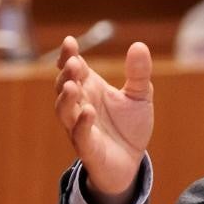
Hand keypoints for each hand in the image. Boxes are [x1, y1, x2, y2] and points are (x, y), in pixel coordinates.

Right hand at [54, 36, 153, 203]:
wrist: (132, 162)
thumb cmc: (129, 127)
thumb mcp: (139, 97)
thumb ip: (138, 73)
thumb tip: (139, 45)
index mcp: (89, 88)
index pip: (73, 69)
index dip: (69, 55)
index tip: (70, 41)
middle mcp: (80, 105)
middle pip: (64, 86)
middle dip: (66, 74)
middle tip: (73, 62)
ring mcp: (79, 126)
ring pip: (64, 111)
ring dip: (66, 98)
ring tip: (72, 85)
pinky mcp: (87, 147)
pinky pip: (79, 134)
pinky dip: (82, 123)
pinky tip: (88, 111)